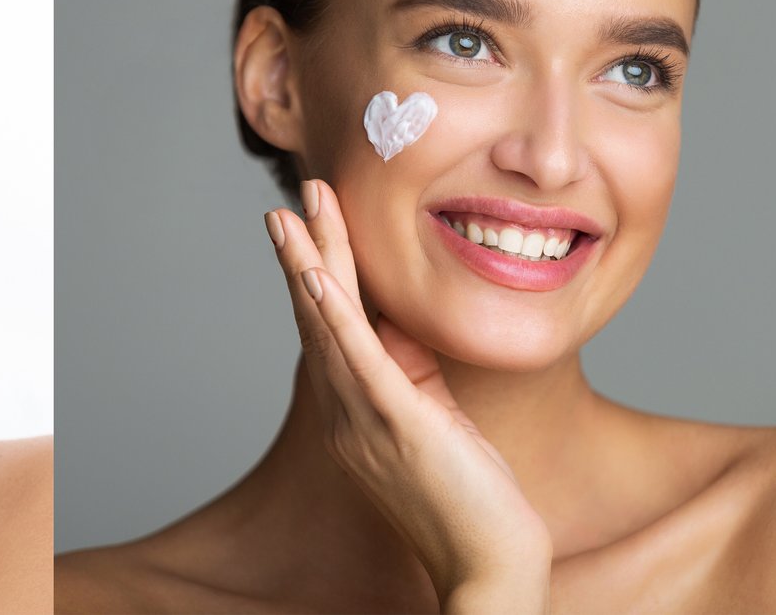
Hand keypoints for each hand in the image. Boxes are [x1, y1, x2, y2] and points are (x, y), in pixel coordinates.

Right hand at [267, 179, 551, 606]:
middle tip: (285, 202)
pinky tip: (319, 277)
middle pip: (316, 320)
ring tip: (292, 216)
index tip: (308, 226)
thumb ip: (413, 377)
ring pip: (328, 328)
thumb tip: (401, 327)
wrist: (490, 572)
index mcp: (353, 415)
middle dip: (302, 256)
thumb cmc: (474, 506)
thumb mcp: (438, 423)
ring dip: (308, 265)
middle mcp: (344, 415)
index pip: (328, 332)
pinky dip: (334, 314)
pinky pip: (358, 361)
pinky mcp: (396, 425)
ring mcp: (364, 421)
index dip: (315, 276)